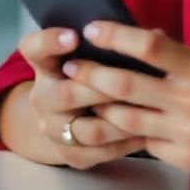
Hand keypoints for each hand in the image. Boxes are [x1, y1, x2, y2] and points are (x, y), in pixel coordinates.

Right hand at [16, 27, 146, 168]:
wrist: (63, 121)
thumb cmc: (87, 78)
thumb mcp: (88, 56)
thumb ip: (111, 44)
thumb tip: (156, 35)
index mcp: (45, 65)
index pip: (34, 49)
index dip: (50, 42)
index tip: (74, 36)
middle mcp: (43, 97)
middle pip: (67, 94)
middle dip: (101, 87)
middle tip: (131, 80)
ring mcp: (54, 129)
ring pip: (88, 130)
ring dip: (119, 119)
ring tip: (147, 110)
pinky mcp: (69, 155)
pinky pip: (99, 153)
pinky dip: (124, 144)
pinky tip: (146, 133)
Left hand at [61, 22, 189, 180]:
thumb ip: (180, 51)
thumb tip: (146, 35)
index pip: (148, 45)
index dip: (115, 36)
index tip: (91, 29)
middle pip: (126, 83)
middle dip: (91, 73)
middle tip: (70, 66)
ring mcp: (186, 130)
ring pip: (125, 117)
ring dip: (97, 107)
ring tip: (78, 97)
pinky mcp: (184, 156)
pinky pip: (143, 142)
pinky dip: (122, 134)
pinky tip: (105, 126)